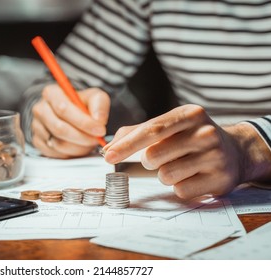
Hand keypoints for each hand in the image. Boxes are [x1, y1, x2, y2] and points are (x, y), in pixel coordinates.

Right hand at [31, 84, 109, 157]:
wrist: (73, 114)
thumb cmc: (82, 105)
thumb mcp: (95, 97)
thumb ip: (99, 105)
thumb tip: (98, 120)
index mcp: (51, 93)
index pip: (64, 109)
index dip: (83, 122)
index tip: (99, 130)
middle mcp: (40, 109)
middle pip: (59, 128)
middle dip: (82, 137)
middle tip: (96, 139)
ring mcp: (37, 127)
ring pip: (58, 143)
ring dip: (78, 147)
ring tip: (89, 141)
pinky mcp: (38, 142)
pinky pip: (55, 153)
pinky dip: (71, 153)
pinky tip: (78, 146)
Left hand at [103, 104, 270, 198]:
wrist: (236, 152)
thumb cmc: (192, 138)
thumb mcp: (171, 126)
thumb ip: (138, 132)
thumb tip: (108, 146)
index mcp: (190, 115)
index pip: (151, 130)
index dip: (126, 145)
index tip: (107, 156)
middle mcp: (205, 133)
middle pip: (153, 155)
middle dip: (149, 161)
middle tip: (160, 157)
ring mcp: (215, 157)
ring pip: (165, 175)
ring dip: (165, 174)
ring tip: (181, 165)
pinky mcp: (219, 180)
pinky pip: (180, 191)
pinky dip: (180, 186)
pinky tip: (193, 176)